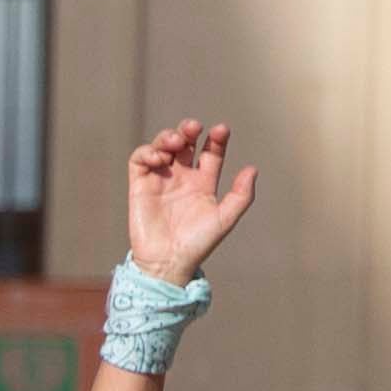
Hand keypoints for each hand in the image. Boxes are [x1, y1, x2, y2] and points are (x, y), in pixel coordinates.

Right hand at [124, 119, 256, 284]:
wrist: (167, 262)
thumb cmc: (198, 244)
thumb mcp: (225, 219)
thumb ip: (241, 195)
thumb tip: (252, 169)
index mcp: (203, 183)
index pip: (210, 152)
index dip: (216, 138)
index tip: (221, 131)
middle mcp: (181, 178)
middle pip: (185, 142)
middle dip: (188, 129)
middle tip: (193, 128)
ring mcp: (160, 180)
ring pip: (162, 146)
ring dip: (168, 137)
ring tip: (176, 142)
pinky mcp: (139, 186)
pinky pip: (139, 160)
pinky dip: (147, 152)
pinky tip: (159, 158)